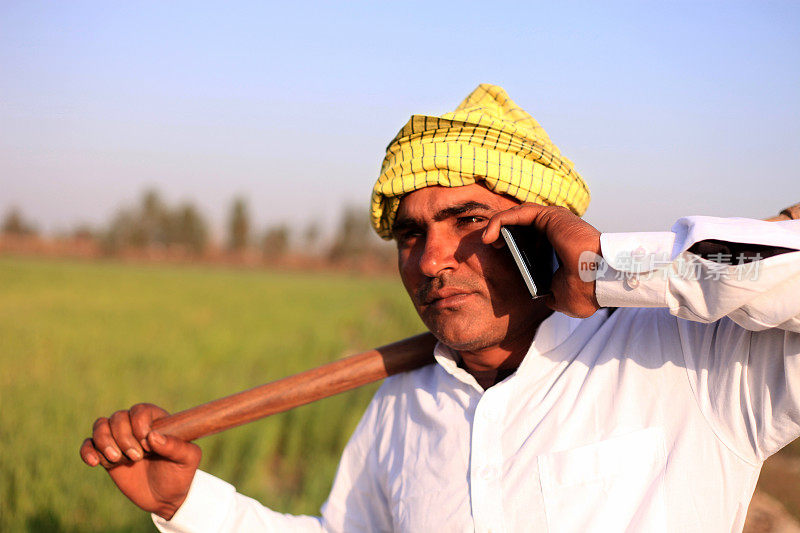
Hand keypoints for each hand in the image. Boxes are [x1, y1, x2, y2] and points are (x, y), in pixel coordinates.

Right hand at [79, 403, 201, 519]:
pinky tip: (95, 463)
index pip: (141, 410)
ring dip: (104, 442)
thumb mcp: (187, 460)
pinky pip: (88, 444)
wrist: (165, 498)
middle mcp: (136, 426)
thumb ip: (176, 446)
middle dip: (123, 438)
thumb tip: (153, 436)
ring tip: (117, 460)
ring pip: (100, 426)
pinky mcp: (106, 455)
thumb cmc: (180, 474)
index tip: (147, 444)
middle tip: (137, 457)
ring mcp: (119, 440)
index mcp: (157, 421)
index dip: (139, 424)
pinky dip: (87, 451)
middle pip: (118, 417)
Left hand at [482, 204, 601, 317]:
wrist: (598, 282)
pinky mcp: (549, 216)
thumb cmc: (588, 290)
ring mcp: (553, 222)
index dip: (510, 245)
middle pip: (521, 225)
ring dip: (497, 225)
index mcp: (557, 249)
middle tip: (489, 246)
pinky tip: (489, 236)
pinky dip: (500, 221)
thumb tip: (543, 295)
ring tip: (485, 240)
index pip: (529, 240)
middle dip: (501, 233)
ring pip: (518, 216)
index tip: (497, 256)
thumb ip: (551, 293)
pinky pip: (518, 214)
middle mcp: (555, 233)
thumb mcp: (563, 298)